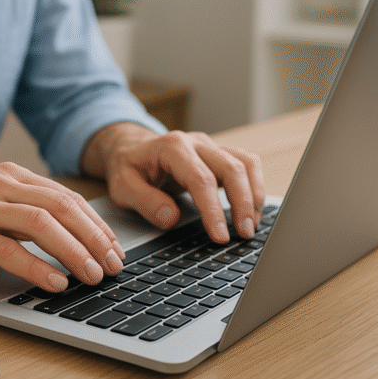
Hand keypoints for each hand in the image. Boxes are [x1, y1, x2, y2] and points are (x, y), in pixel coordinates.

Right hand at [0, 163, 124, 291]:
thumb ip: (24, 213)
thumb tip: (72, 238)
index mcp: (11, 176)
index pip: (67, 197)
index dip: (96, 225)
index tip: (115, 249)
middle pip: (62, 207)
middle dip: (95, 238)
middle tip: (114, 265)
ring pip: (40, 224)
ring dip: (73, 251)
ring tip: (92, 275)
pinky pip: (5, 248)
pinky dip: (35, 266)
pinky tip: (54, 282)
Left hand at [82, 123, 264, 243]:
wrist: (130, 148)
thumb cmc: (127, 167)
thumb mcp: (122, 187)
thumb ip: (145, 201)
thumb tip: (170, 218)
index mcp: (172, 147)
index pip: (201, 179)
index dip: (214, 210)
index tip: (220, 236)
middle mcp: (196, 143)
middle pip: (232, 168)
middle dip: (243, 203)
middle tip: (245, 234)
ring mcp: (211, 146)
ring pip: (246, 163)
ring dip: (255, 195)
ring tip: (251, 226)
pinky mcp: (220, 154)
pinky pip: (247, 165)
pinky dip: (254, 187)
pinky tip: (250, 212)